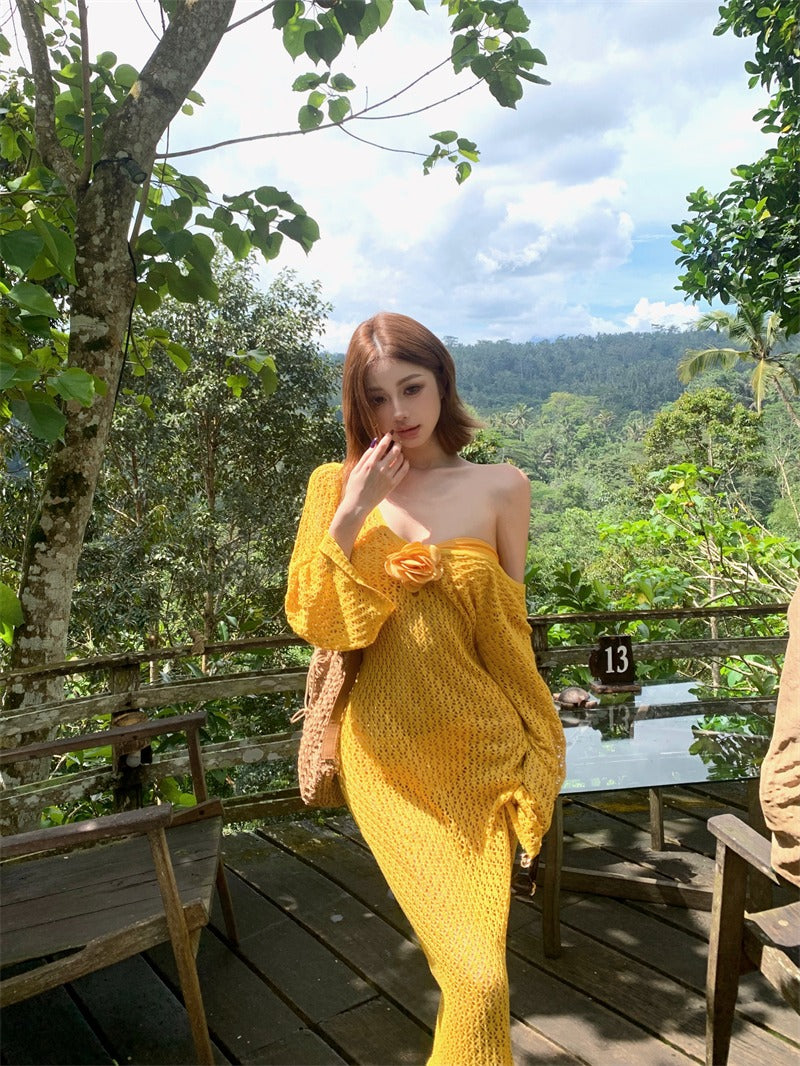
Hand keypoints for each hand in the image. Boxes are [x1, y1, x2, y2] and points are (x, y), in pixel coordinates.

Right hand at [329, 434, 408, 555]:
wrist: (358, 505)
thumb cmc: (354, 487)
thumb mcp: (355, 470)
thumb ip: (365, 457)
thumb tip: (374, 445)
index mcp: (370, 464)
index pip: (382, 446)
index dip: (387, 438)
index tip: (390, 433)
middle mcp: (380, 469)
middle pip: (394, 452)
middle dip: (397, 444)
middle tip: (396, 443)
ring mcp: (388, 477)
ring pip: (400, 460)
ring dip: (401, 453)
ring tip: (399, 452)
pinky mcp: (392, 485)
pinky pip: (403, 471)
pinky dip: (405, 464)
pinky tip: (404, 461)